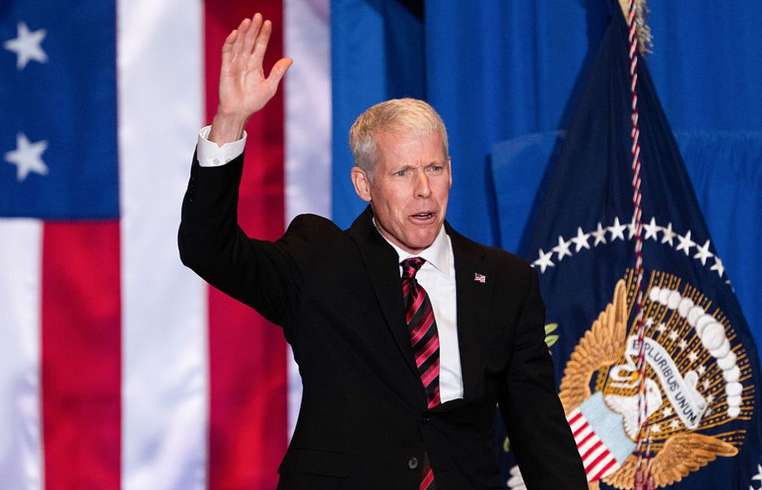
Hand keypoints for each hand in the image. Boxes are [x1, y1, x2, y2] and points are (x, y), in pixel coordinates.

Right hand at [209, 13, 292, 143]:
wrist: (239, 112)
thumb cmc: (253, 101)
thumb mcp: (270, 86)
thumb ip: (278, 72)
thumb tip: (289, 59)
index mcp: (255, 64)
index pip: (260, 45)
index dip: (264, 34)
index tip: (268, 23)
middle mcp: (245, 61)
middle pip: (250, 41)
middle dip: (254, 28)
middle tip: (258, 15)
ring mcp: (235, 63)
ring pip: (239, 43)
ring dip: (243, 32)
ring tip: (248, 20)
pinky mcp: (226, 68)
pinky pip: (227, 52)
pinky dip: (231, 42)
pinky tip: (235, 33)